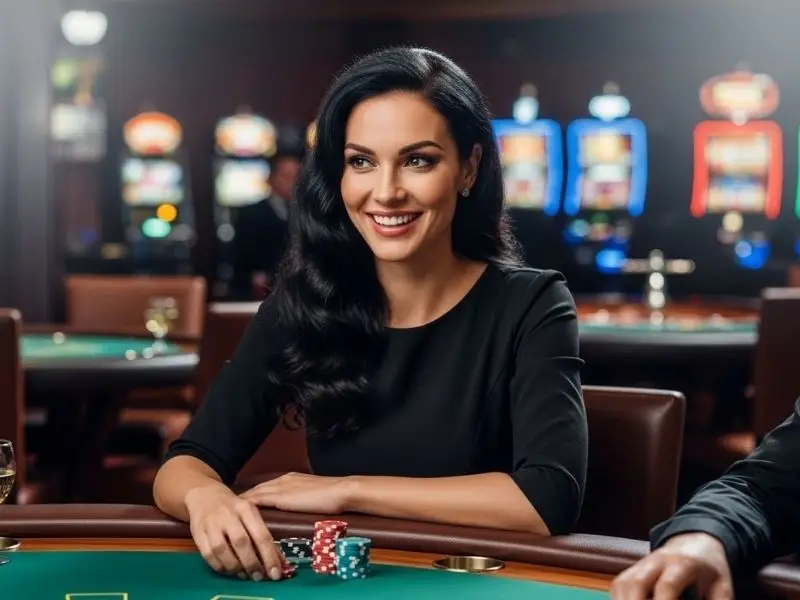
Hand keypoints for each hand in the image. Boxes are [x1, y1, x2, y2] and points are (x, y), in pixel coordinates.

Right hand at [185, 484, 286, 581]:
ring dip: (234, 566)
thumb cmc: (233, 508)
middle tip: (258, 576)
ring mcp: (211, 524)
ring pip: (222, 549)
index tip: (275, 573)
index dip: (269, 556)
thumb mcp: (249, 513)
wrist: (205, 496)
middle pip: (241, 542)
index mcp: (246, 508)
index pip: (261, 534)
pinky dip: (219, 566)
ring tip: (244, 574)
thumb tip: (277, 559)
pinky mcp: (198, 533)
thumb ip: (261, 534)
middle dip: (251, 563)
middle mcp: (228, 514)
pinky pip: (208, 554)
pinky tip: (228, 570)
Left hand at [240, 472, 353, 513]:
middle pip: (256, 489)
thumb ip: (302, 498)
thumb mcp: (313, 495)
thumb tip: (297, 508)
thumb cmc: (332, 496)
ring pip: (254, 494)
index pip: (266, 487)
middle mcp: (282, 480)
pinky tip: (238, 516)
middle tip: (229, 510)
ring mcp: (280, 487)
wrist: (340, 492)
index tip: (242, 505)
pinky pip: (258, 501)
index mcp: (289, 479)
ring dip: (242, 505)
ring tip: (229, 514)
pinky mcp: (281, 497)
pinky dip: (247, 508)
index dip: (254, 496)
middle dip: (243, 500)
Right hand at [611, 533, 732, 599]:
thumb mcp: (722, 587)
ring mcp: (641, 564)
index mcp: (682, 564)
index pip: (667, 585)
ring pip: (622, 583)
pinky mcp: (632, 570)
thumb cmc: (710, 571)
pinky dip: (619, 599)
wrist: (696, 543)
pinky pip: (619, 585)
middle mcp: (656, 561)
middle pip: (635, 583)